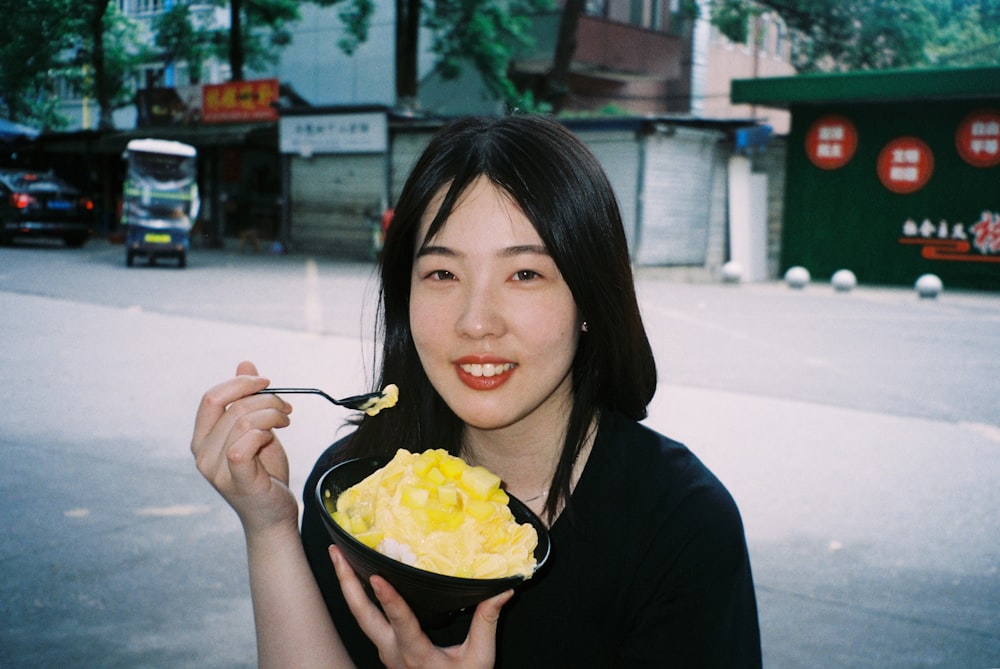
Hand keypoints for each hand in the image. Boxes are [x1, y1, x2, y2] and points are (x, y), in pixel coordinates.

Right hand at [191, 361, 296, 532]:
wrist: (274, 513)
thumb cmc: (264, 472)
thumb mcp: (256, 429)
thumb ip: (247, 399)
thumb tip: (245, 362)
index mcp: (202, 438)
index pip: (211, 397)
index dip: (240, 383)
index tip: (266, 381)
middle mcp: (202, 454)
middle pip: (232, 406)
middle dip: (266, 399)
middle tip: (286, 407)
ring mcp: (215, 470)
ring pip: (244, 421)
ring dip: (273, 414)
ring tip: (285, 420)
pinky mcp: (235, 481)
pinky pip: (243, 445)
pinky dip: (264, 433)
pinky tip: (275, 437)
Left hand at [330, 545, 511, 668]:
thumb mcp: (479, 658)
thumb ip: (487, 622)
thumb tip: (503, 589)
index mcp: (416, 654)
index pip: (400, 622)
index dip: (389, 599)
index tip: (377, 576)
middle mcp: (393, 652)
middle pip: (362, 616)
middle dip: (346, 583)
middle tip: (335, 554)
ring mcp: (386, 651)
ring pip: (360, 618)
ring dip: (348, 587)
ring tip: (339, 558)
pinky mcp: (387, 650)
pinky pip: (368, 621)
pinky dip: (360, 598)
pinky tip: (359, 580)